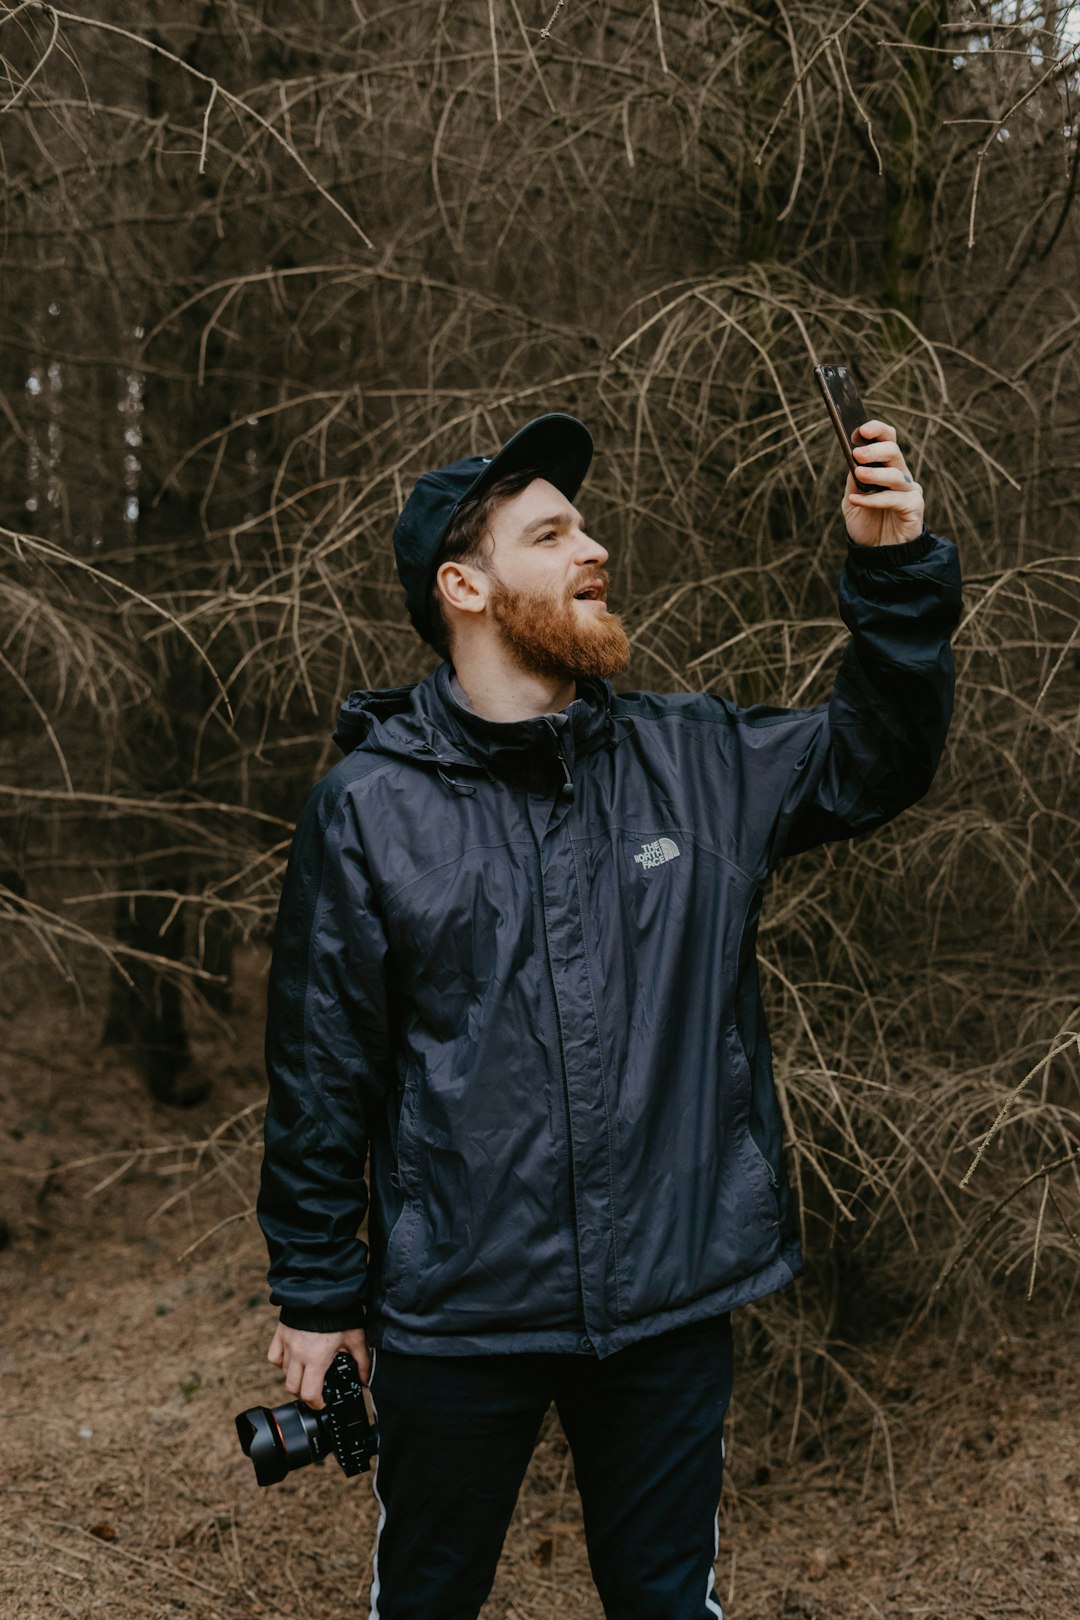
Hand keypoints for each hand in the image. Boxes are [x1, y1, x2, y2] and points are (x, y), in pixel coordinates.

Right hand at [267, 1322, 370, 1409]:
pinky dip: (281, 1363)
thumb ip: (363, 1362)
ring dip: (295, 1378)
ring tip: (307, 1373)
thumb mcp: (356, 1339)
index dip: (316, 1404)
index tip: (322, 1403)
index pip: (309, 1394)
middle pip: (293, 1388)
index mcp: (316, 1359)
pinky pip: (274, 1356)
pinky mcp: (280, 1334)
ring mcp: (287, 1344)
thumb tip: (366, 1380)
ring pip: (284, 1373)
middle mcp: (298, 1354)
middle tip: (315, 1391)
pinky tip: (292, 1360)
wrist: (324, 1288)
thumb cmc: (340, 1314)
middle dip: (304, 1394)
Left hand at [842, 420, 924, 547]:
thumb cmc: (866, 524)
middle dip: (875, 449)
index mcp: (886, 467)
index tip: (860, 430)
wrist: (876, 553)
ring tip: (858, 474)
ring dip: (875, 474)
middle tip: (858, 453)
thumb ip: (853, 480)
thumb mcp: (852, 499)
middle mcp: (900, 474)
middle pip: (893, 451)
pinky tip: (857, 499)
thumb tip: (852, 459)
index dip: (877, 430)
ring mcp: (909, 490)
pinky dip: (874, 499)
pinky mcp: (914, 507)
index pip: (888, 440)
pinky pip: (895, 499)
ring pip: (895, 474)